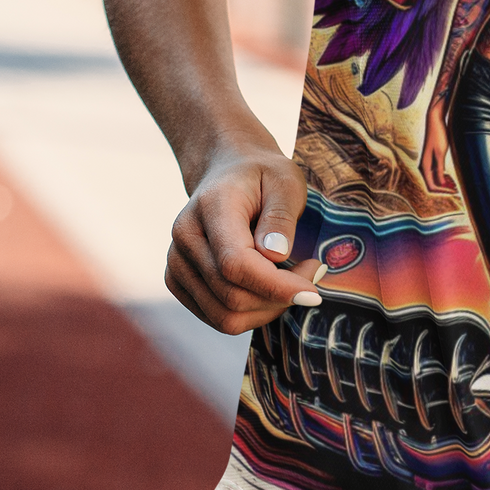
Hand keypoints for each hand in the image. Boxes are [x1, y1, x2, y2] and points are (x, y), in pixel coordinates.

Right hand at [166, 141, 319, 334]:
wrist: (228, 171)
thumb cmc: (262, 175)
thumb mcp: (285, 180)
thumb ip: (280, 216)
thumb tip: (276, 256)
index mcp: (211, 207)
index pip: (236, 264)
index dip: (275, 286)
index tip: (312, 292)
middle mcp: (185, 237)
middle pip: (231, 296)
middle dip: (279, 297)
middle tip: (312, 273)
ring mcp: (177, 262)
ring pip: (224, 316)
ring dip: (267, 309)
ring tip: (293, 281)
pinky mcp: (178, 281)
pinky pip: (216, 317)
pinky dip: (251, 313)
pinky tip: (270, 287)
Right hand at [420, 102, 456, 195]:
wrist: (435, 120)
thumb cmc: (438, 135)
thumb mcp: (440, 153)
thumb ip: (439, 169)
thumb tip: (441, 184)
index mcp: (424, 165)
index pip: (431, 186)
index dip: (442, 191)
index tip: (453, 191)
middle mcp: (424, 166)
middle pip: (433, 184)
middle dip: (444, 189)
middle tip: (456, 190)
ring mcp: (428, 162)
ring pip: (434, 179)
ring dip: (444, 184)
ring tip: (455, 186)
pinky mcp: (432, 159)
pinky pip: (436, 172)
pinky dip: (443, 177)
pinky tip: (450, 178)